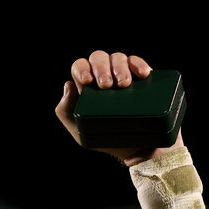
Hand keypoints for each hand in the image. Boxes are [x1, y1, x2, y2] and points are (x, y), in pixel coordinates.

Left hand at [55, 50, 183, 166]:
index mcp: (87, 86)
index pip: (80, 66)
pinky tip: (142, 74)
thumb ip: (66, 112)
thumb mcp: (80, 131)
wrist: (138, 150)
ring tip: (124, 85)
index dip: (81, 68)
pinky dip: (139, 64)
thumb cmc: (106, 140)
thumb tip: (68, 85)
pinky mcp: (143, 79)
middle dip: (101, 68)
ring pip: (118, 57)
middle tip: (106, 86)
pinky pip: (138, 63)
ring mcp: (124, 75)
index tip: (87, 81)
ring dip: (119, 67)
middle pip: (98, 57)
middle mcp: (104, 76)